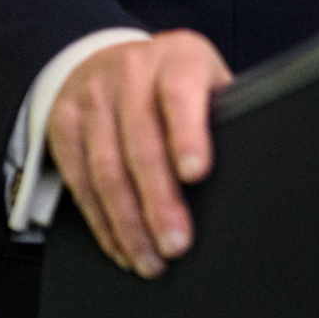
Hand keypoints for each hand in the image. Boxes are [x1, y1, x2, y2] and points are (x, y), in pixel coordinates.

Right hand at [48, 30, 231, 276]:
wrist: (108, 57)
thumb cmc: (176, 78)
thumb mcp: (206, 78)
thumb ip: (221, 113)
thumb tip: (256, 169)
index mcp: (178, 57)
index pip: (180, 93)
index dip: (188, 135)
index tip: (197, 174)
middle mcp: (130, 72)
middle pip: (141, 144)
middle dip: (159, 202)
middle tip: (176, 243)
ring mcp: (91, 98)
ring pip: (106, 170)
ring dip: (129, 224)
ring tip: (151, 260)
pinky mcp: (63, 125)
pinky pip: (80, 183)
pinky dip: (102, 222)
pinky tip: (122, 245)